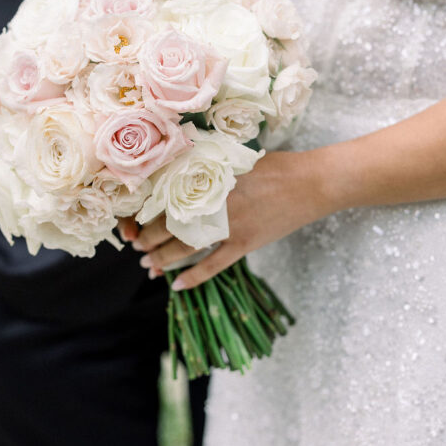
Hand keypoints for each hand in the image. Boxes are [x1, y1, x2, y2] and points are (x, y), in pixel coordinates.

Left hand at [132, 148, 335, 290]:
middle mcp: (213, 204)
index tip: (134, 218)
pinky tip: (176, 285)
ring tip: (148, 264)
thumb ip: (208, 167)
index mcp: (208, 179)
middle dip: (148, 237)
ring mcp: (229, 226)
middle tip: (136, 245)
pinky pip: (213, 266)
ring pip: (185, 248)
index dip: (146, 211)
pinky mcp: (244, 244)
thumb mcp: (236, 159)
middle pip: (170, 225)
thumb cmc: (276, 166)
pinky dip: (194, 277)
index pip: (166, 198)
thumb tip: (181, 172)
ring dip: (163, 258)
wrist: (311, 183)